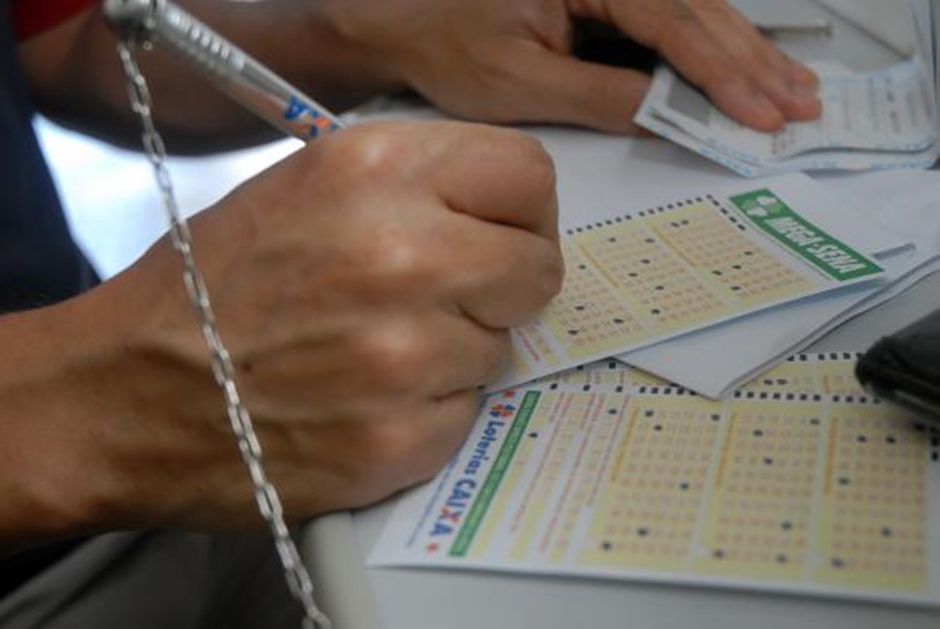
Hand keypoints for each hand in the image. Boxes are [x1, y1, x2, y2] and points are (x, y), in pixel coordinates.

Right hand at [9, 121, 561, 534]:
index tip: (501, 236)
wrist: (122, 393)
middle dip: (501, 288)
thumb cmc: (208, 288)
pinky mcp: (399, 440)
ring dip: (454, 354)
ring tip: (370, 354)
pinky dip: (425, 414)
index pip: (529, 177)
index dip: (522, 213)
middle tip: (444, 301)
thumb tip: (498, 216)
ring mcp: (404, 355)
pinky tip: (361, 404)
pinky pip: (464, 416)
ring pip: (501, 349)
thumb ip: (412, 186)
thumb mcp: (305, 188)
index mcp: (373, 171)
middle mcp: (401, 253)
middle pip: (537, 269)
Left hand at [325, 0, 821, 132]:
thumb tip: (670, 117)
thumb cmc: (443, 42)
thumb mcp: (522, 82)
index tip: (761, 110)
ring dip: (740, 52)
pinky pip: (667, 16)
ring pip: (692, 8)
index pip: (673, 17)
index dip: (723, 70)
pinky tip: (738, 70)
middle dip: (750, 59)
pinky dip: (705, 48)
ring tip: (786, 89)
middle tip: (797, 102)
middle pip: (698, 5)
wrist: (399, 20)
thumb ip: (604, 97)